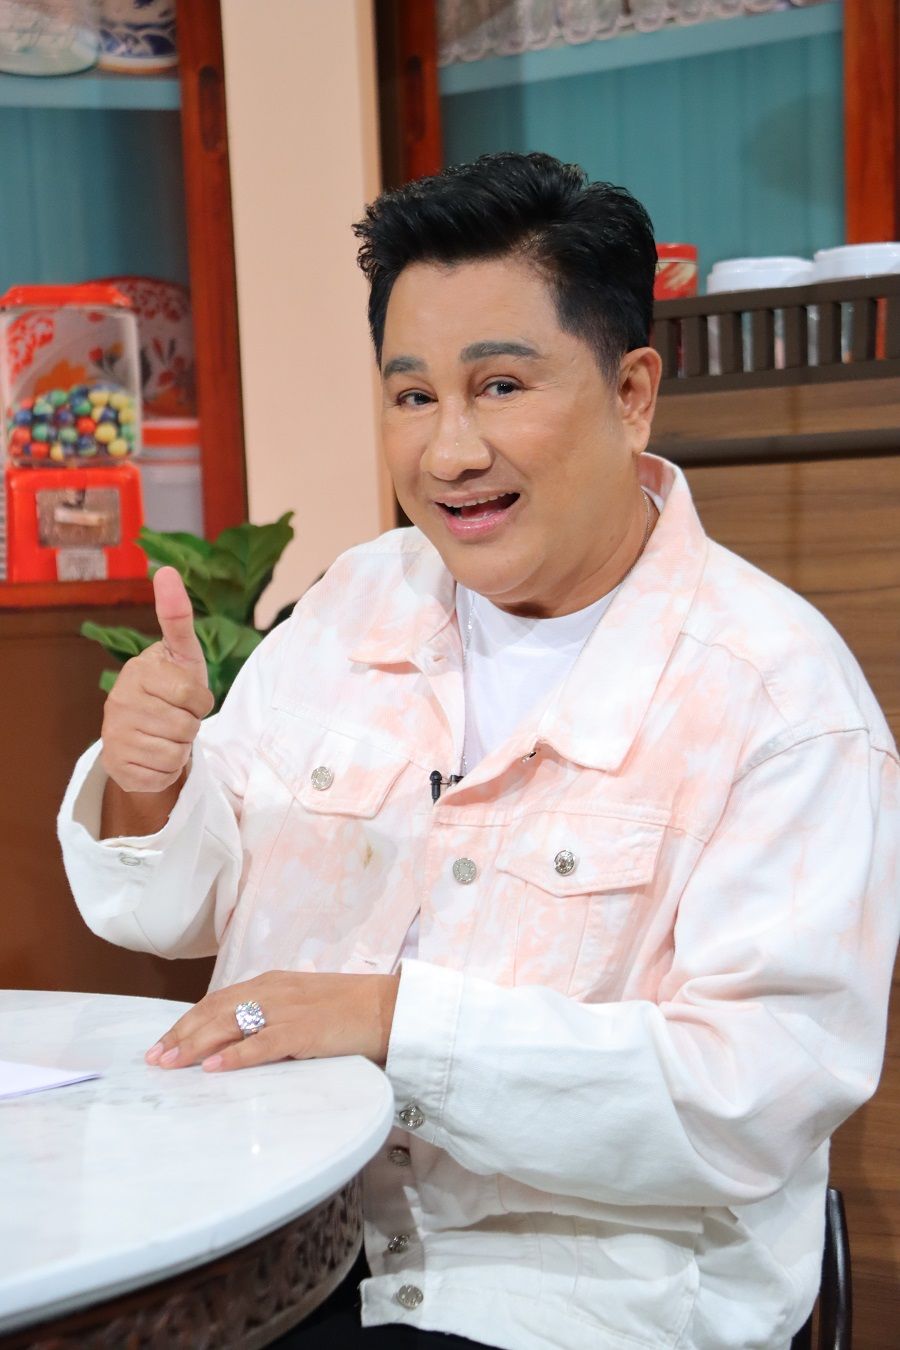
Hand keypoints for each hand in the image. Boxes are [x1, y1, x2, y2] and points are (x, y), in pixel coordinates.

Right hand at [101, 566, 213, 792]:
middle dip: (191, 726)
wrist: (146, 733)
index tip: (189, 697)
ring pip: (175, 753)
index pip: (193, 695)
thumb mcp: (182, 654)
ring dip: (181, 748)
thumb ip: (177, 616)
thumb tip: (167, 570)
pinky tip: (155, 755)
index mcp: (139, 671)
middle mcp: (119, 701)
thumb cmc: (172, 689)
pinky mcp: (117, 766)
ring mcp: (114, 735)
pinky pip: (162, 774)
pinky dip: (167, 770)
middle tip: (178, 719)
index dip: (201, 702)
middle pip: (185, 726)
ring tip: (167, 735)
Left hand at [144, 971, 400, 1071]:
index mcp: (271, 983)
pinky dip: (235, 1056)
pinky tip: (213, 1068)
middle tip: (155, 1059)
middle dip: (181, 1035)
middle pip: (214, 1011)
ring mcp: (287, 1010)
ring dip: (195, 1045)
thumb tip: (237, 1040)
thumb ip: (271, 1015)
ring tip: (171, 1063)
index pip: (217, 1001)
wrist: (388, 1008)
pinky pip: (261, 1044)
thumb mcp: (302, 1004)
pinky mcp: (303, 1032)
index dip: (187, 1022)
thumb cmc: (348, 1010)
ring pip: (229, 1025)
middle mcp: (272, 991)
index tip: (163, 1043)